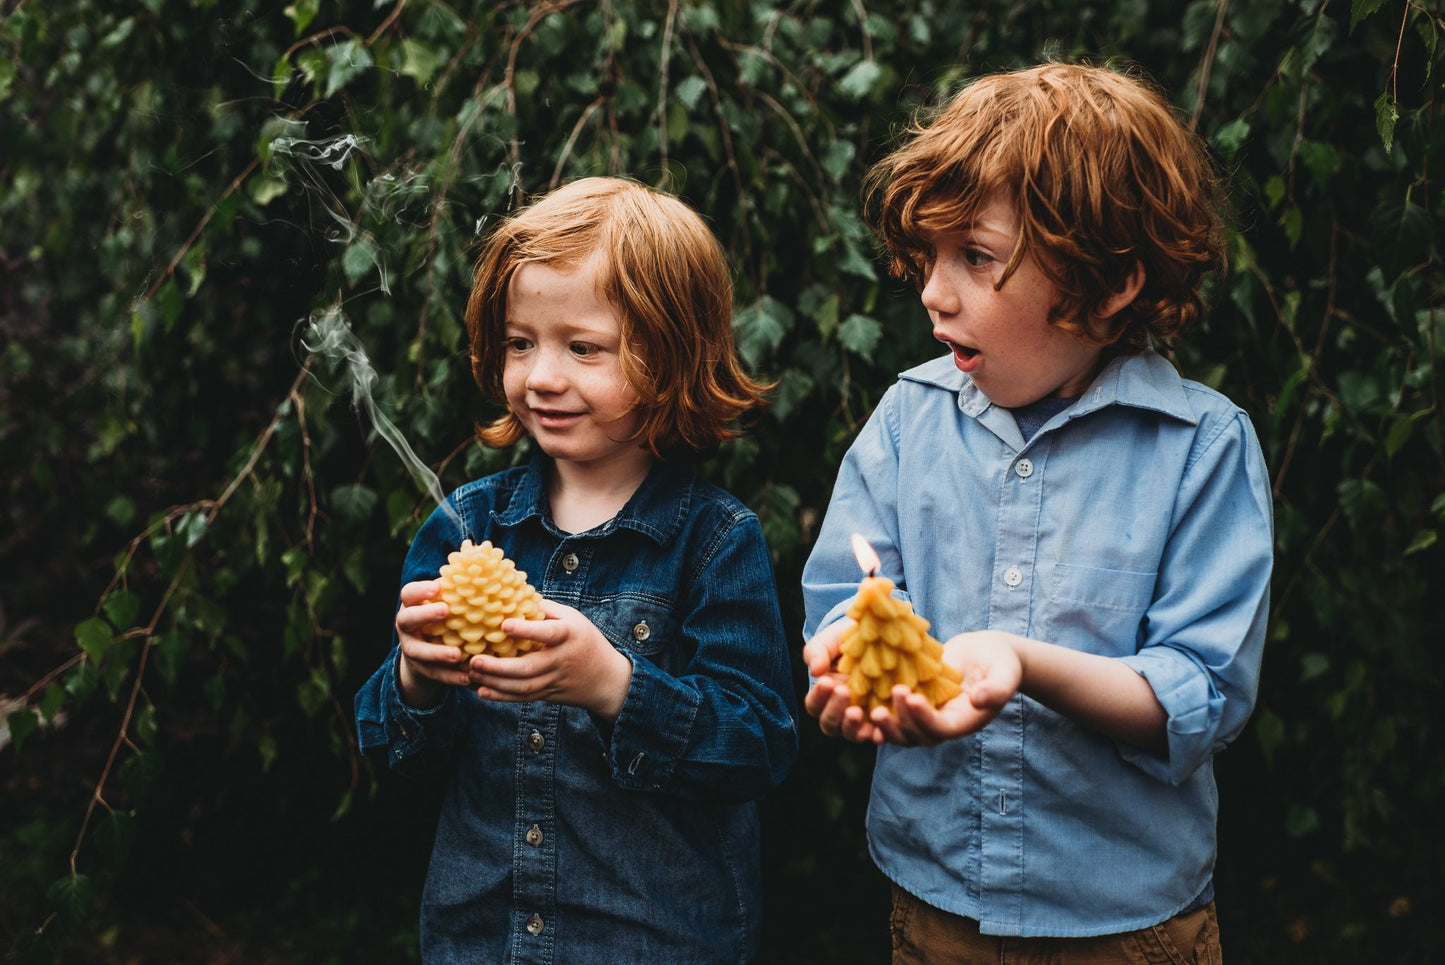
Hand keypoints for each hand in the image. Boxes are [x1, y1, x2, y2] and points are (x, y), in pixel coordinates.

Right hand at [395, 580, 470, 707]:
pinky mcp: (420, 670)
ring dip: (438, 653)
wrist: (426, 654)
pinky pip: (434, 674)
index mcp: (413, 605)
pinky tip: (467, 678)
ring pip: (418, 652)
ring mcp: (411, 649)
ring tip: (457, 654)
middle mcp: (407, 626)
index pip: (409, 593)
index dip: (421, 589)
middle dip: (425, 615)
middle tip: (446, 611)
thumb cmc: (446, 620)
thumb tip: (499, 575)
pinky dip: (450, 677)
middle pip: (408, 619)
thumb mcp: (448, 605)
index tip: (439, 586)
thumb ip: (462, 594)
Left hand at [467, 599, 632, 720]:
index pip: (548, 633)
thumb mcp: (574, 618)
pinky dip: (501, 697)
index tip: (504, 624)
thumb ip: (546, 609)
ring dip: (495, 682)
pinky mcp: (548, 694)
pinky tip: (481, 691)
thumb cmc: (586, 640)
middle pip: (529, 668)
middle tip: (474, 660)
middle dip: (499, 666)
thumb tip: (515, 597)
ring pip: (523, 686)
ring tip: (471, 673)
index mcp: (569, 635)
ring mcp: (554, 680)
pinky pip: (523, 697)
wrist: (606, 678)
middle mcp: (561, 660)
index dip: (527, 630)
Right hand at [802, 619, 887, 742]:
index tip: (826, 681)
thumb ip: (817, 652)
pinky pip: (879, 733)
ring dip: (852, 726)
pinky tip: (880, 728)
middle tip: (844, 691)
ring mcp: (862, 718)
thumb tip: (815, 671)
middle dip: (834, 711)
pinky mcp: (883, 718)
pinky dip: (877, 735)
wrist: (880, 637)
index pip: (814, 705)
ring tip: (857, 712)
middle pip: (829, 725)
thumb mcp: (829, 641)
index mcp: (825, 695)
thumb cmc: (847, 640)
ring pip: (851, 734)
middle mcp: (841, 711)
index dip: (818, 697)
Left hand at [868, 631, 1023, 745]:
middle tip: (880, 708)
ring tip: (868, 708)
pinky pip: (895, 714)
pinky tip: (862, 698)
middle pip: (916, 737)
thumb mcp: (1005, 672)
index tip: (911, 697)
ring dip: (885, 724)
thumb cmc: (1000, 662)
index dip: (924, 718)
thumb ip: (997, 689)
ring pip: (901, 731)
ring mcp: (927, 715)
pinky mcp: (915, 703)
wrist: (987, 655)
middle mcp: (943, 724)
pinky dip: (879, 710)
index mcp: (964, 721)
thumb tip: (979, 700)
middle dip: (898, 724)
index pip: (941, 729)